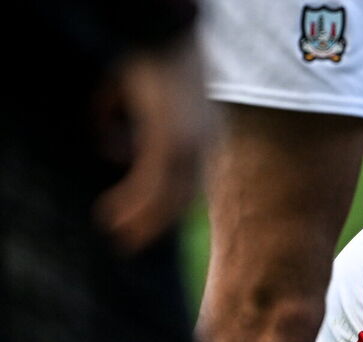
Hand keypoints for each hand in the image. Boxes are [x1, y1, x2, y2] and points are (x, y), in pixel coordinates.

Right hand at [94, 36, 208, 251]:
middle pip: (183, 197)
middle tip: (133, 242)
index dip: (169, 204)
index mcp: (207, 134)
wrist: (168, 32)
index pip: (192, 181)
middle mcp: (205, 144)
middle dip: (156, 222)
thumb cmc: (154, 56)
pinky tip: (113, 216)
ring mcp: (190, 145)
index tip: (153, 221)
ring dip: (141, 220)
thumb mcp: (140, 94)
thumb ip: (127, 124)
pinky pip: (151, 183)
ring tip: (117, 235)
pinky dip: (131, 204)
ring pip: (166, 197)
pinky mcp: (171, 141)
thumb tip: (109, 148)